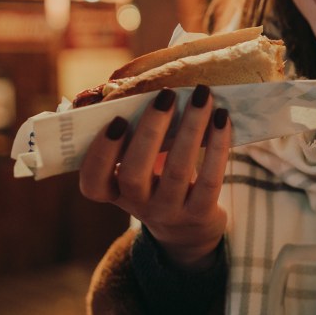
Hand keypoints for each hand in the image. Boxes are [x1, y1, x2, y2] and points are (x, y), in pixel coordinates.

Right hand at [78, 85, 231, 269]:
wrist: (189, 228)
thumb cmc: (157, 181)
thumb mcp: (138, 165)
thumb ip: (133, 134)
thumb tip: (134, 86)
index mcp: (114, 191)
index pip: (93, 184)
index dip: (101, 153)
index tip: (117, 120)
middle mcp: (138, 206)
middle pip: (134, 174)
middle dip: (150, 131)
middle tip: (166, 95)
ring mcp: (169, 212)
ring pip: (177, 171)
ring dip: (191, 128)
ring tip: (202, 96)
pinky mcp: (200, 214)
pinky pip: (210, 180)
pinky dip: (218, 146)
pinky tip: (222, 119)